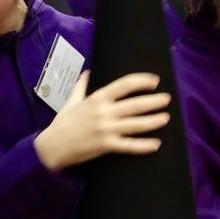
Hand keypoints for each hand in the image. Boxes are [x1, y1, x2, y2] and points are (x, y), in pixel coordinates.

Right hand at [34, 71, 170, 171]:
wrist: (53, 145)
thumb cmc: (62, 122)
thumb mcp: (71, 100)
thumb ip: (81, 86)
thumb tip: (87, 72)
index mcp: (97, 98)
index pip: (124, 85)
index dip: (142, 81)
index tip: (154, 81)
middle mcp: (104, 112)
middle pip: (135, 105)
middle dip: (154, 101)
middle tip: (166, 99)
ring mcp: (106, 129)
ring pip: (136, 124)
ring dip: (154, 121)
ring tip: (166, 118)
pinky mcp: (106, 146)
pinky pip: (129, 145)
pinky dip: (144, 145)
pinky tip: (156, 144)